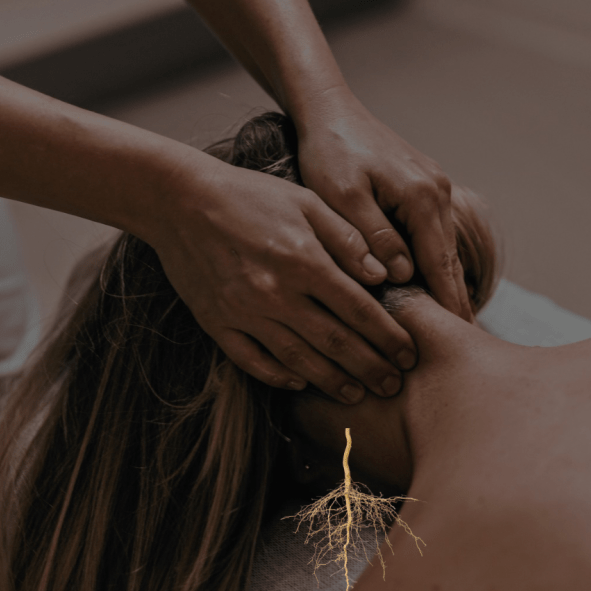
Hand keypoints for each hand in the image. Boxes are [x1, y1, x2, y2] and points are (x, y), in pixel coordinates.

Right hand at [148, 150, 416, 401]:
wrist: (181, 201)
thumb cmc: (251, 196)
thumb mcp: (307, 202)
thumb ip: (347, 240)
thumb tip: (383, 275)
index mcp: (305, 261)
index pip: (359, 310)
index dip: (389, 336)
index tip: (409, 354)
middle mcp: (277, 293)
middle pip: (335, 342)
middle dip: (370, 367)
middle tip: (394, 385)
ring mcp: (245, 312)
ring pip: (298, 359)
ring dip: (331, 381)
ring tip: (357, 394)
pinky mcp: (217, 323)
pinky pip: (252, 360)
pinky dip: (278, 376)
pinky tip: (299, 385)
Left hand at [295, 90, 469, 319]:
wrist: (330, 110)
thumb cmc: (330, 151)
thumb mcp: (343, 196)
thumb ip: (372, 236)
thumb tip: (400, 275)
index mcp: (421, 197)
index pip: (440, 265)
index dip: (448, 306)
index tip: (456, 341)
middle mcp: (437, 192)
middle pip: (449, 260)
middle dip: (455, 303)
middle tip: (462, 346)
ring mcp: (434, 188)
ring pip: (442, 248)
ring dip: (445, 285)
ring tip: (449, 328)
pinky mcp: (422, 187)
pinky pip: (432, 233)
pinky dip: (433, 262)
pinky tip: (429, 286)